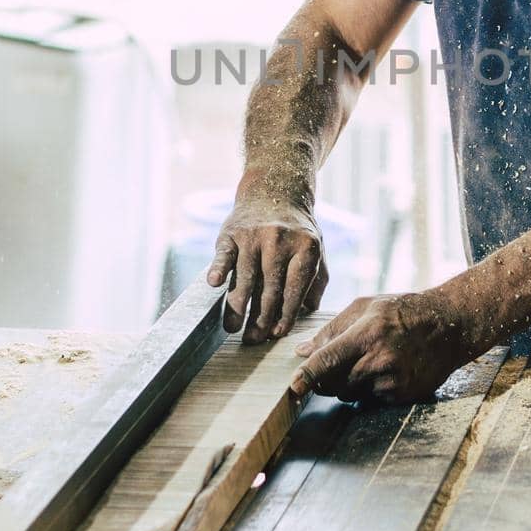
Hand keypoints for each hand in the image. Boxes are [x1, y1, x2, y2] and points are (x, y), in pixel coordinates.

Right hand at [207, 192, 327, 343]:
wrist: (275, 190)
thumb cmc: (297, 231)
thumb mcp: (315, 250)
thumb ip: (315, 281)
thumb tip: (307, 313)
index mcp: (306, 247)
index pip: (294, 289)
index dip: (285, 315)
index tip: (276, 334)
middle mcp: (281, 240)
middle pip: (269, 289)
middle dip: (260, 319)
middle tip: (252, 340)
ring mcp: (255, 235)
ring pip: (245, 278)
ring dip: (237, 307)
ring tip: (232, 328)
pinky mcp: (232, 232)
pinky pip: (224, 254)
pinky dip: (219, 268)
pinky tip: (214, 284)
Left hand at [290, 292, 467, 404]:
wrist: (447, 326)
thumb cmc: (402, 311)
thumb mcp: (365, 307)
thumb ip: (331, 329)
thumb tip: (302, 351)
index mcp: (366, 335)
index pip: (327, 361)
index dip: (307, 376)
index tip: (293, 388)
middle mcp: (378, 361)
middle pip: (333, 383)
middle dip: (326, 377)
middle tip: (335, 363)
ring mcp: (391, 381)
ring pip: (350, 394)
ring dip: (348, 382)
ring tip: (368, 360)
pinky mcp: (401, 395)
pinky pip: (370, 399)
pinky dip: (369, 388)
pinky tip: (385, 369)